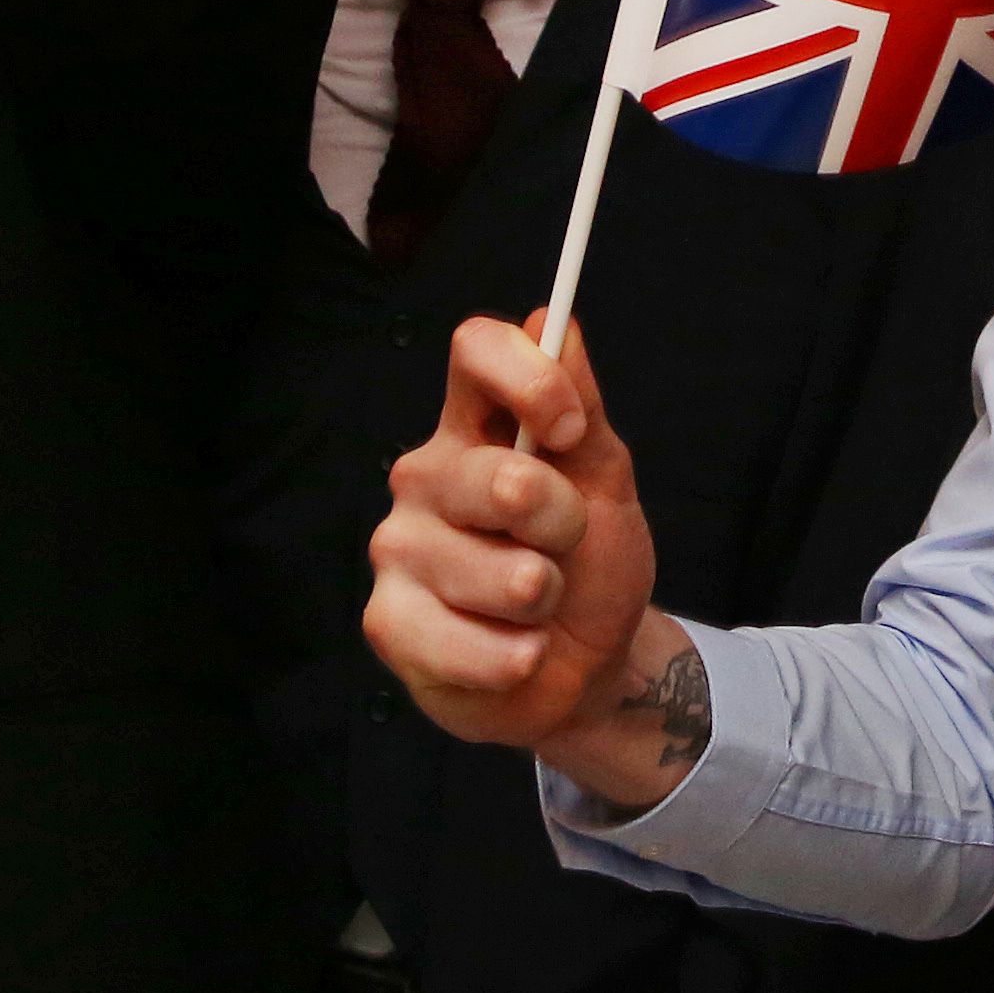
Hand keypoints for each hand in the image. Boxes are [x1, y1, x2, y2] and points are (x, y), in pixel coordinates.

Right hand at [365, 316, 677, 779]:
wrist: (583, 669)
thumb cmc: (590, 566)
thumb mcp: (605, 480)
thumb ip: (583, 405)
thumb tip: (555, 323)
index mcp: (472, 426)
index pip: (475, 351)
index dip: (531, 381)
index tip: (571, 432)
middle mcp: (424, 477)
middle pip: (501, 476)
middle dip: (562, 525)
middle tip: (563, 549)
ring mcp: (398, 548)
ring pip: (499, 573)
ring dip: (544, 600)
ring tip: (535, 607)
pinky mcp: (389, 622)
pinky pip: (469, 642)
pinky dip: (517, 656)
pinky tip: (515, 653)